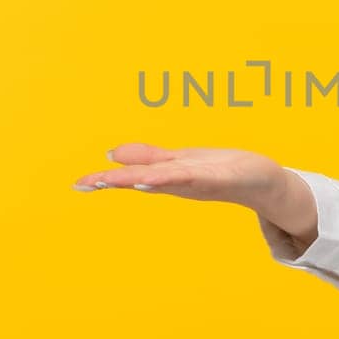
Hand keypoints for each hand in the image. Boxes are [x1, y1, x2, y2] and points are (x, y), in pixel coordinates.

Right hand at [72, 144, 286, 209]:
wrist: (261, 182)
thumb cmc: (218, 171)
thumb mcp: (177, 161)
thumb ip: (146, 158)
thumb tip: (111, 154)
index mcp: (167, 178)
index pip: (132, 177)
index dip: (105, 180)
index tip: (77, 184)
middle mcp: (180, 181)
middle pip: (144, 180)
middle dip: (117, 181)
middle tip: (87, 184)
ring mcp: (201, 180)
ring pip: (167, 178)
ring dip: (143, 179)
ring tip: (117, 179)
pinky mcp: (223, 176)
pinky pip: (198, 175)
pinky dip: (179, 176)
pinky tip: (160, 176)